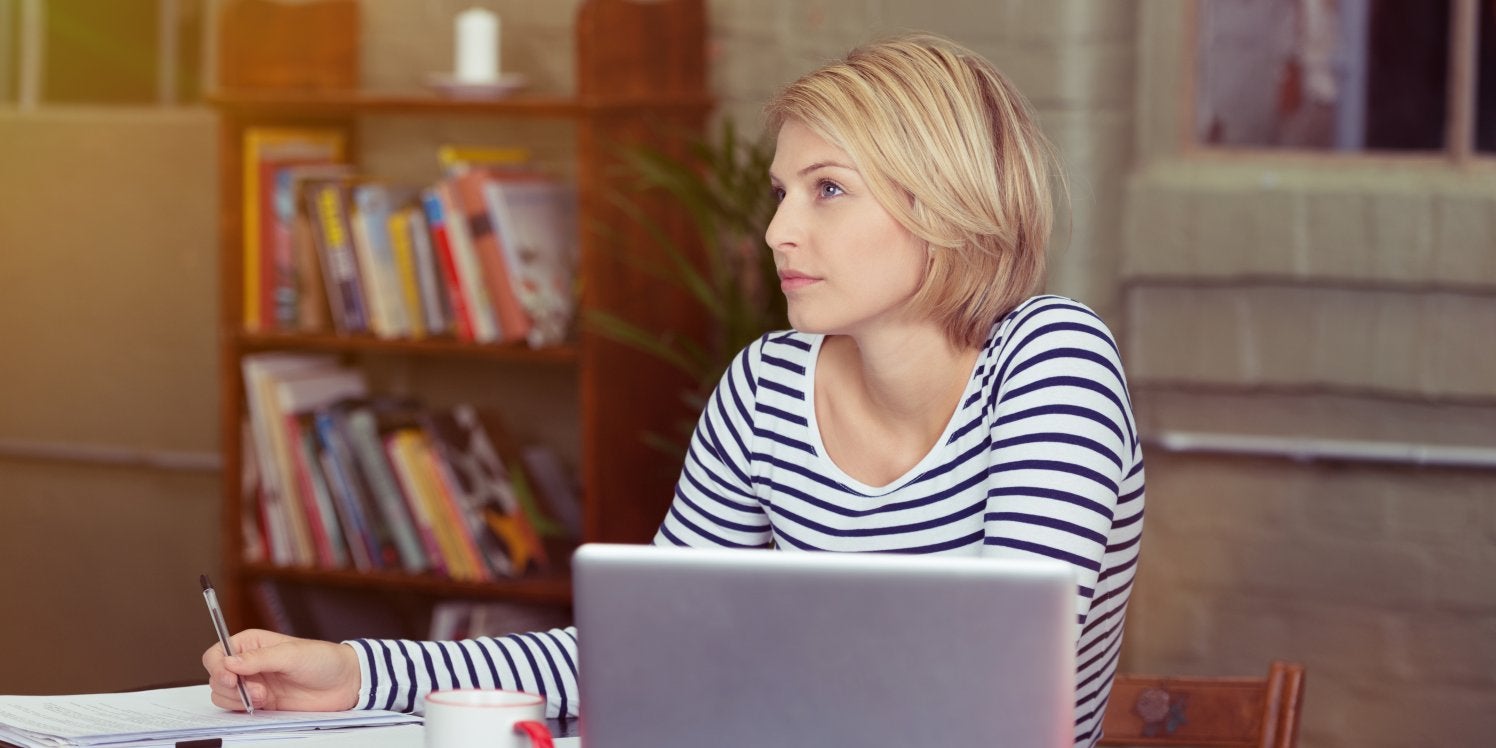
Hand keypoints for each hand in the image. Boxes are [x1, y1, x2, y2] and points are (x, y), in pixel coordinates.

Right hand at [202, 629, 360, 711]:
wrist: (343, 683)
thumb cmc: (322, 660)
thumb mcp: (292, 654)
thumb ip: (259, 659)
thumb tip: (229, 662)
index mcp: (251, 643)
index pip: (217, 653)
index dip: (217, 667)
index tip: (230, 678)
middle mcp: (248, 663)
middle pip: (216, 677)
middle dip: (230, 687)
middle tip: (256, 691)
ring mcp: (253, 683)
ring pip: (222, 695)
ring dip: (238, 699)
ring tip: (265, 697)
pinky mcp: (260, 701)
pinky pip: (237, 708)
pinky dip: (243, 709)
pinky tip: (265, 704)